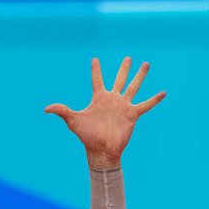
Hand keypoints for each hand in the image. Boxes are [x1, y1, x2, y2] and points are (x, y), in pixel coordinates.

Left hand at [45, 57, 165, 169]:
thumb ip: (62, 111)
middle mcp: (112, 100)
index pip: (97, 80)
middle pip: (119, 79)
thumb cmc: (86, 136)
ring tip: (146, 64)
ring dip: (140, 76)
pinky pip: (145, 105)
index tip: (94, 59)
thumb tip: (46, 108)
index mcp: (99, 98)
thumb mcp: (73, 121)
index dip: (95, 70)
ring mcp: (123, 106)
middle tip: (128, 58)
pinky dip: (154, 100)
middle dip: (123, 69)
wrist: (101, 150)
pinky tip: (163, 93)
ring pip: (133, 87)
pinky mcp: (132, 115)